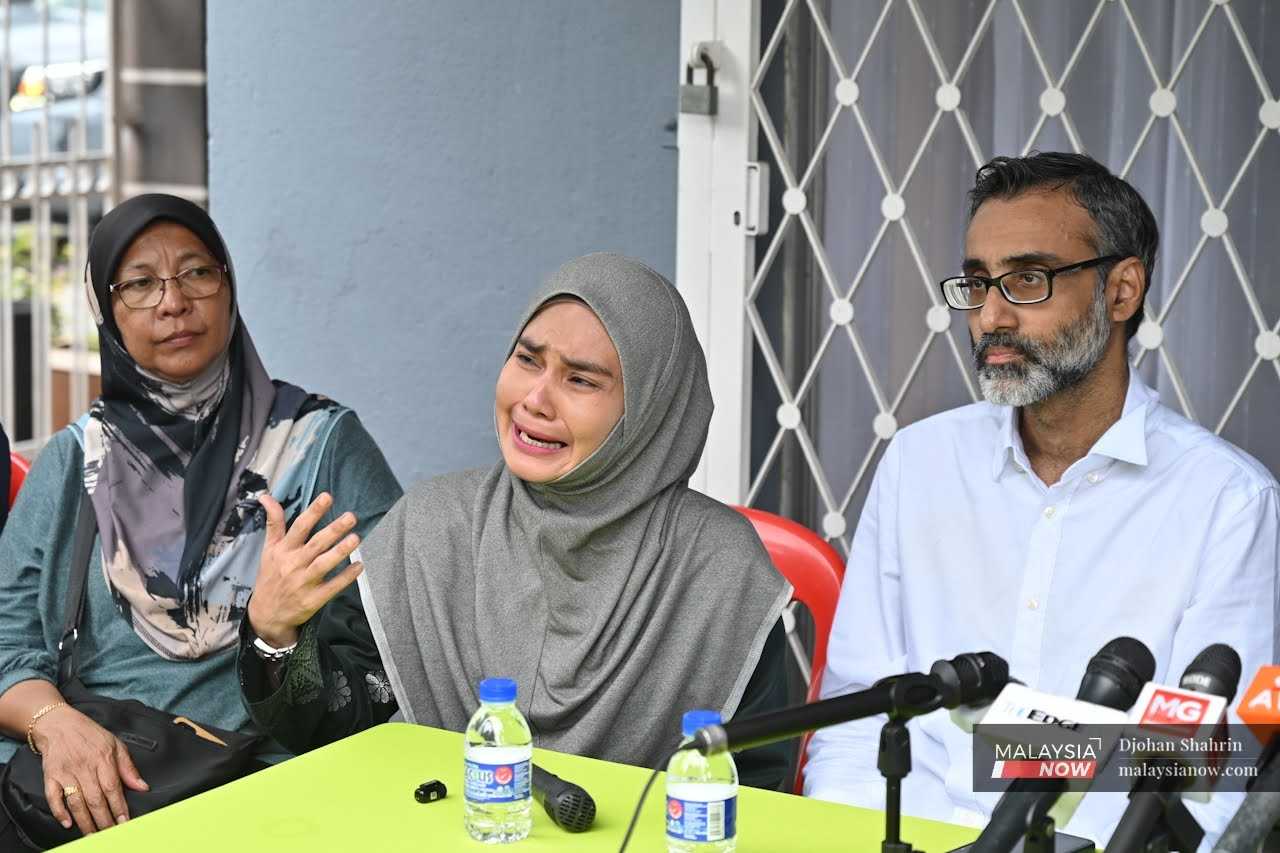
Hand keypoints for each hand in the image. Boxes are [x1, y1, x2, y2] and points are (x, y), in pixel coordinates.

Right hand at [33, 706, 147, 833]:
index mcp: (103, 758)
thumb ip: (128, 768)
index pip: (113, 787)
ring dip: (85, 821)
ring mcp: (66, 772)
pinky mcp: (50, 776)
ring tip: (92, 834)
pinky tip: (67, 823)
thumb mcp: (115, 745)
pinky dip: (59, 811)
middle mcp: (84, 766)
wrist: (59, 724)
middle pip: (95, 799)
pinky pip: (53, 797)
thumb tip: (142, 786)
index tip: (124, 821)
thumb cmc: (90, 735)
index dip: (119, 807)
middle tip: (110, 833)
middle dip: (103, 819)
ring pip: (76, 802)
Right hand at [248, 492, 362, 647]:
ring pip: (323, 564)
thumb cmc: (270, 577)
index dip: (313, 512)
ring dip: (340, 551)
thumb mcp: (268, 549)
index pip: (299, 527)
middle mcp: (293, 564)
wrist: (265, 615)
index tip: (327, 496)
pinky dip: (345, 578)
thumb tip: (266, 496)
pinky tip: (359, 567)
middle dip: (333, 530)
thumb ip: (273, 523)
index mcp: (283, 550)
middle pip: (315, 544)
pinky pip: (332, 587)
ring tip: (356, 538)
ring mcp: (303, 583)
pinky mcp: (312, 600)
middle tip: (351, 516)